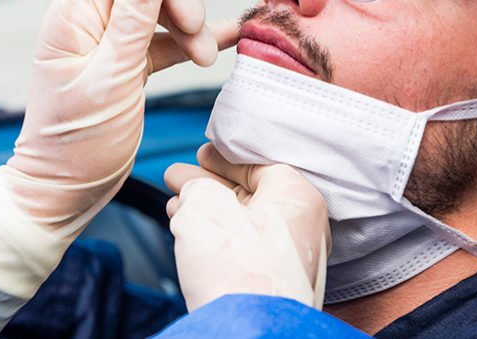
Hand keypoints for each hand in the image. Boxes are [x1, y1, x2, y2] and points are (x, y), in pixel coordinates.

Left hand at [0, 0, 237, 302]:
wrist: (65, 191)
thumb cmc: (76, 145)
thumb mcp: (111, 80)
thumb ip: (132, 21)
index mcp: (72, 16)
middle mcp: (88, 21)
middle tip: (197, 29)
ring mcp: (108, 41)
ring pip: (157, 5)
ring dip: (189, 23)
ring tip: (204, 58)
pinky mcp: (127, 63)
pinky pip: (164, 37)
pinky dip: (191, 40)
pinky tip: (220, 43)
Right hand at [164, 144, 330, 310]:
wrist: (246, 332)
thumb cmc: (237, 270)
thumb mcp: (205, 207)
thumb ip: (197, 187)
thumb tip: (192, 190)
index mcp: (298, 198)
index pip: (260, 165)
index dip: (225, 158)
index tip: (202, 154)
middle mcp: (301, 227)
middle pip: (249, 195)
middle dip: (209, 186)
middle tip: (180, 177)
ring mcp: (289, 259)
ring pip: (242, 224)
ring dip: (206, 212)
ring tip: (175, 204)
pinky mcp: (273, 284)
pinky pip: (242, 250)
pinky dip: (214, 238)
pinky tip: (187, 233)